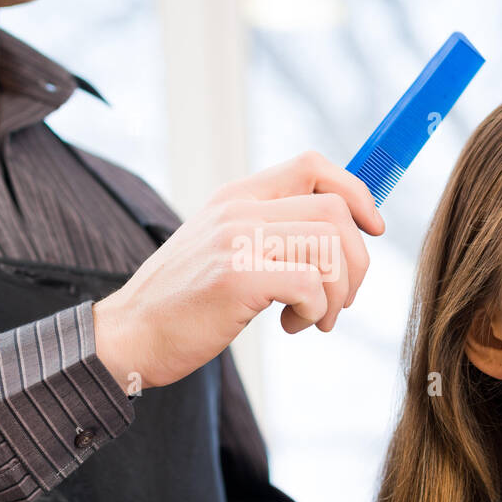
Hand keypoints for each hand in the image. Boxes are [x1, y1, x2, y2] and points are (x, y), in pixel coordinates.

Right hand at [91, 150, 384, 391]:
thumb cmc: (182, 302)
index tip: (372, 229)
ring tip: (315, 318)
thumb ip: (267, 232)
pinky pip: (311, 284)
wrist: (128, 335)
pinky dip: (316, 312)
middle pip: (335, 211)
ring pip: (331, 247)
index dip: (356, 193)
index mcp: (237, 197)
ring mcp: (237, 240)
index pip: (313, 165)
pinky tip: (291, 325)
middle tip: (339, 300)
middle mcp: (239, 210)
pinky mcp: (237, 277)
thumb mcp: (222, 248)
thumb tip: (338, 234)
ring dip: (337, 293)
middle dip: (356, 262)